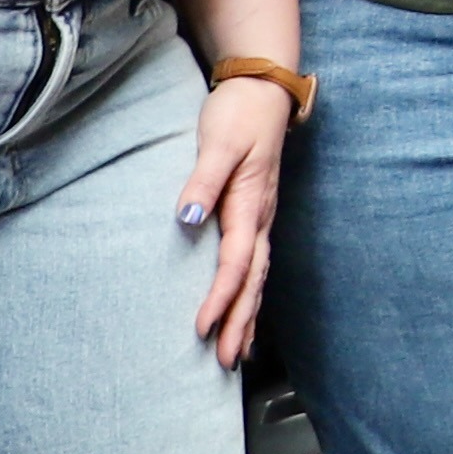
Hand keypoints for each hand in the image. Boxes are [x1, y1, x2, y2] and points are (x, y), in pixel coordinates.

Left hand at [177, 72, 289, 365]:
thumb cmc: (239, 115)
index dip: (220, 297)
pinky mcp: (255, 216)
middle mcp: (260, 218)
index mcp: (250, 204)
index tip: (204, 328)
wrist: (263, 92)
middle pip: (253, 281)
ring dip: (248, 315)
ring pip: (258, 278)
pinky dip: (251, 295)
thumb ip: (203, 181)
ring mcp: (260, 219)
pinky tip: (246, 312)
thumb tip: (189, 220)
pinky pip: (255, 266)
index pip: (236, 263)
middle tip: (227, 361)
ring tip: (239, 352)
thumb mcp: (218, 141)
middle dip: (241, 322)